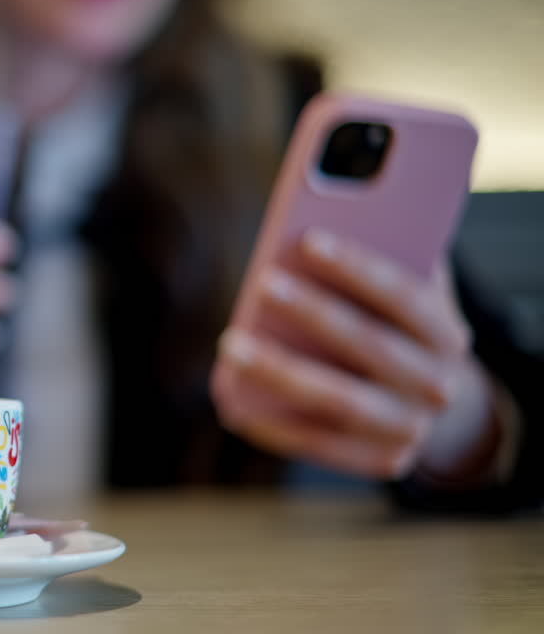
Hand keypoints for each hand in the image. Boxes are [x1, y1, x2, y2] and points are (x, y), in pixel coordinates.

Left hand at [212, 229, 500, 480]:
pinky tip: (231, 403)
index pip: (405, 295)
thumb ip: (377, 256)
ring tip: (230, 344)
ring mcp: (412, 428)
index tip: (308, 240)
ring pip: (341, 400)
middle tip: (263, 284)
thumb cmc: (390, 326)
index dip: (359, 267)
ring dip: (282, 372)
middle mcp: (440, 384)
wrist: (425, 399)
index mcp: (447, 333)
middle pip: (372, 344)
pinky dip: (274, 426)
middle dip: (315, 311)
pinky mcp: (382, 460)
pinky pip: (320, 443)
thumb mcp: (398, 289)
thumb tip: (320, 218)